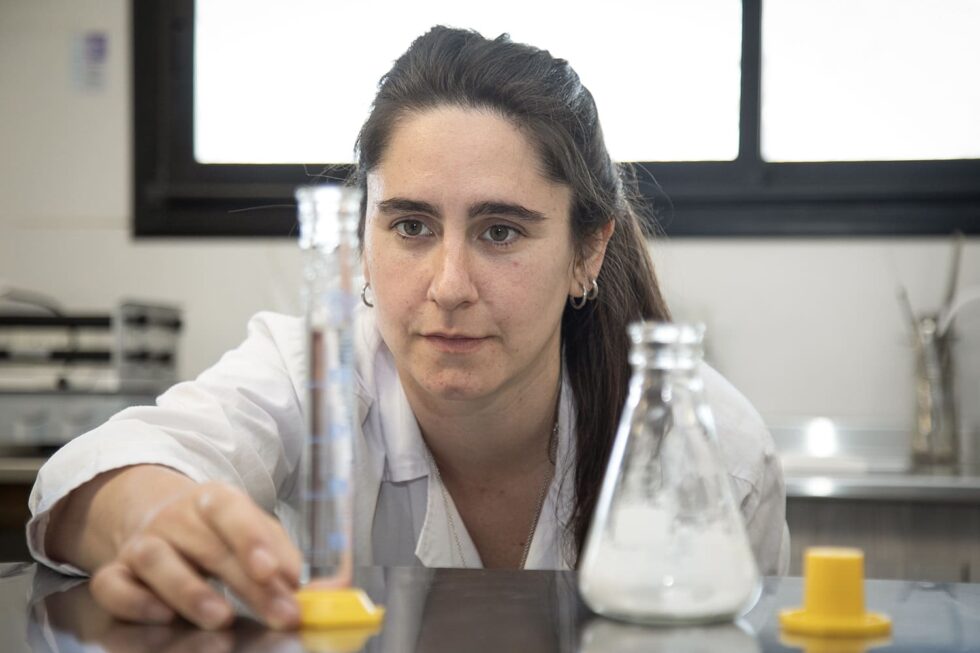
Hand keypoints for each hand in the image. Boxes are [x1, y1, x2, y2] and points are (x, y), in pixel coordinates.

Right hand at [87, 479, 301, 629]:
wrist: (156, 519)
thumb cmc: (216, 532)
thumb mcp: (251, 529)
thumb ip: (277, 552)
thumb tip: (294, 583)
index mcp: (212, 501)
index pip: (230, 510)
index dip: (252, 540)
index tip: (276, 573)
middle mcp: (173, 518)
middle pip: (208, 547)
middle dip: (247, 585)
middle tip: (279, 615)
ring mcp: (140, 544)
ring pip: (157, 560)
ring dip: (190, 591)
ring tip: (222, 618)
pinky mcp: (113, 572)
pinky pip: (112, 585)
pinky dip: (135, 602)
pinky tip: (164, 617)